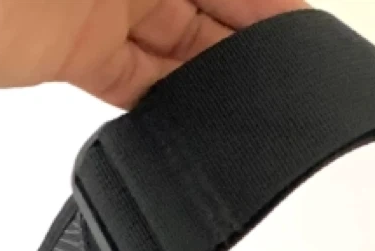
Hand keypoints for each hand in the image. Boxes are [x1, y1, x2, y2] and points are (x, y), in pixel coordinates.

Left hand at [0, 0, 309, 106]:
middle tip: (287, 70)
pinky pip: (136, 82)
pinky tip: (198, 115)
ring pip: (179, 44)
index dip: (266, 2)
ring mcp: (102, 6)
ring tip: (251, 99)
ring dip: (215, 73)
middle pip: (208, 5)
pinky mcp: (73, 55)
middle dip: (247, 36)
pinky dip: (168, 100)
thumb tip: (246, 7)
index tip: (301, 29)